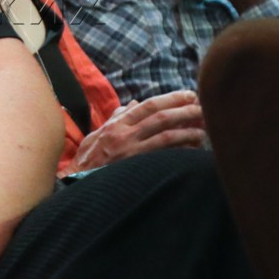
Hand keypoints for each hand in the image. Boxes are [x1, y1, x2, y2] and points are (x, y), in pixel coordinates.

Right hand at [70, 89, 204, 170]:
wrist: (75, 183)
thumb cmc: (86, 160)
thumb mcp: (97, 134)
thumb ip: (116, 118)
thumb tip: (132, 103)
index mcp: (116, 124)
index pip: (148, 105)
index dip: (171, 98)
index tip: (189, 95)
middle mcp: (124, 135)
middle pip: (160, 117)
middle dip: (185, 111)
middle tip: (203, 108)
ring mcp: (130, 152)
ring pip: (165, 136)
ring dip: (187, 132)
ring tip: (203, 131)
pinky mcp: (136, 167)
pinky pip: (163, 157)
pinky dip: (180, 152)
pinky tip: (193, 151)